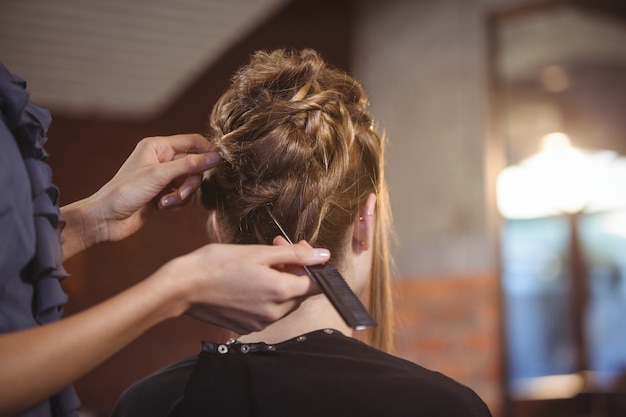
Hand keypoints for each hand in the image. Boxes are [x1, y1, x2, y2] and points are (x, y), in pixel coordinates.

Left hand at [89, 134, 219, 241]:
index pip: (193, 142)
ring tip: (166, 203)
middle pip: (194, 165)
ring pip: (190, 182)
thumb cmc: (126, 192)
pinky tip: (162, 207)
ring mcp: (163, 177)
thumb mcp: (160, 176)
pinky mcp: (163, 193)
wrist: (106, 219)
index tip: (219, 164)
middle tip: (180, 193)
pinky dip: (176, 203)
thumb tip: (216, 157)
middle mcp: (162, 159)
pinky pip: (183, 195)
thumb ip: (190, 165)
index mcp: (158, 146)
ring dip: (182, 195)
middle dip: (190, 182)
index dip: (207, 152)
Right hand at [161, 239, 326, 333]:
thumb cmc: (217, 265)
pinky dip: (263, 294)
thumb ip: (295, 254)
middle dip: (292, 268)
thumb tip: (323, 256)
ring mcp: (260, 323)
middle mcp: (275, 313)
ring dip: (278, 281)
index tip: (296, 250)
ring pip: (283, 301)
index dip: (310, 264)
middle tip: (274, 248)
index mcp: (281, 292)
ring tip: (258, 263)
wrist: (183, 287)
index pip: (316, 283)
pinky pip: (267, 309)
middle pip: (299, 291)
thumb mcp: (259, 252)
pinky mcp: (247, 326)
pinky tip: (247, 279)